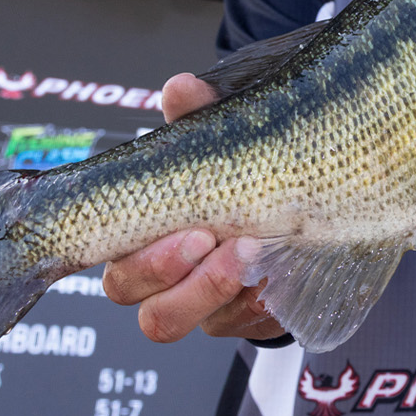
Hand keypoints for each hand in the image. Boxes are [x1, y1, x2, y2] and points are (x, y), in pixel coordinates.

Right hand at [100, 72, 286, 342]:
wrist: (294, 202)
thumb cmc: (237, 171)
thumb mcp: (220, 141)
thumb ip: (198, 118)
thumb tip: (181, 87)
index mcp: (143, 245)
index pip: (120, 271)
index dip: (149, 263)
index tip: (195, 231)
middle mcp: (167, 288)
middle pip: (152, 315)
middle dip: (189, 280)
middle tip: (224, 240)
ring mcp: (208, 311)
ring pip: (198, 327)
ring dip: (223, 293)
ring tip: (260, 252)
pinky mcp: (246, 321)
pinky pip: (246, 328)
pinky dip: (264, 302)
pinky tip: (285, 270)